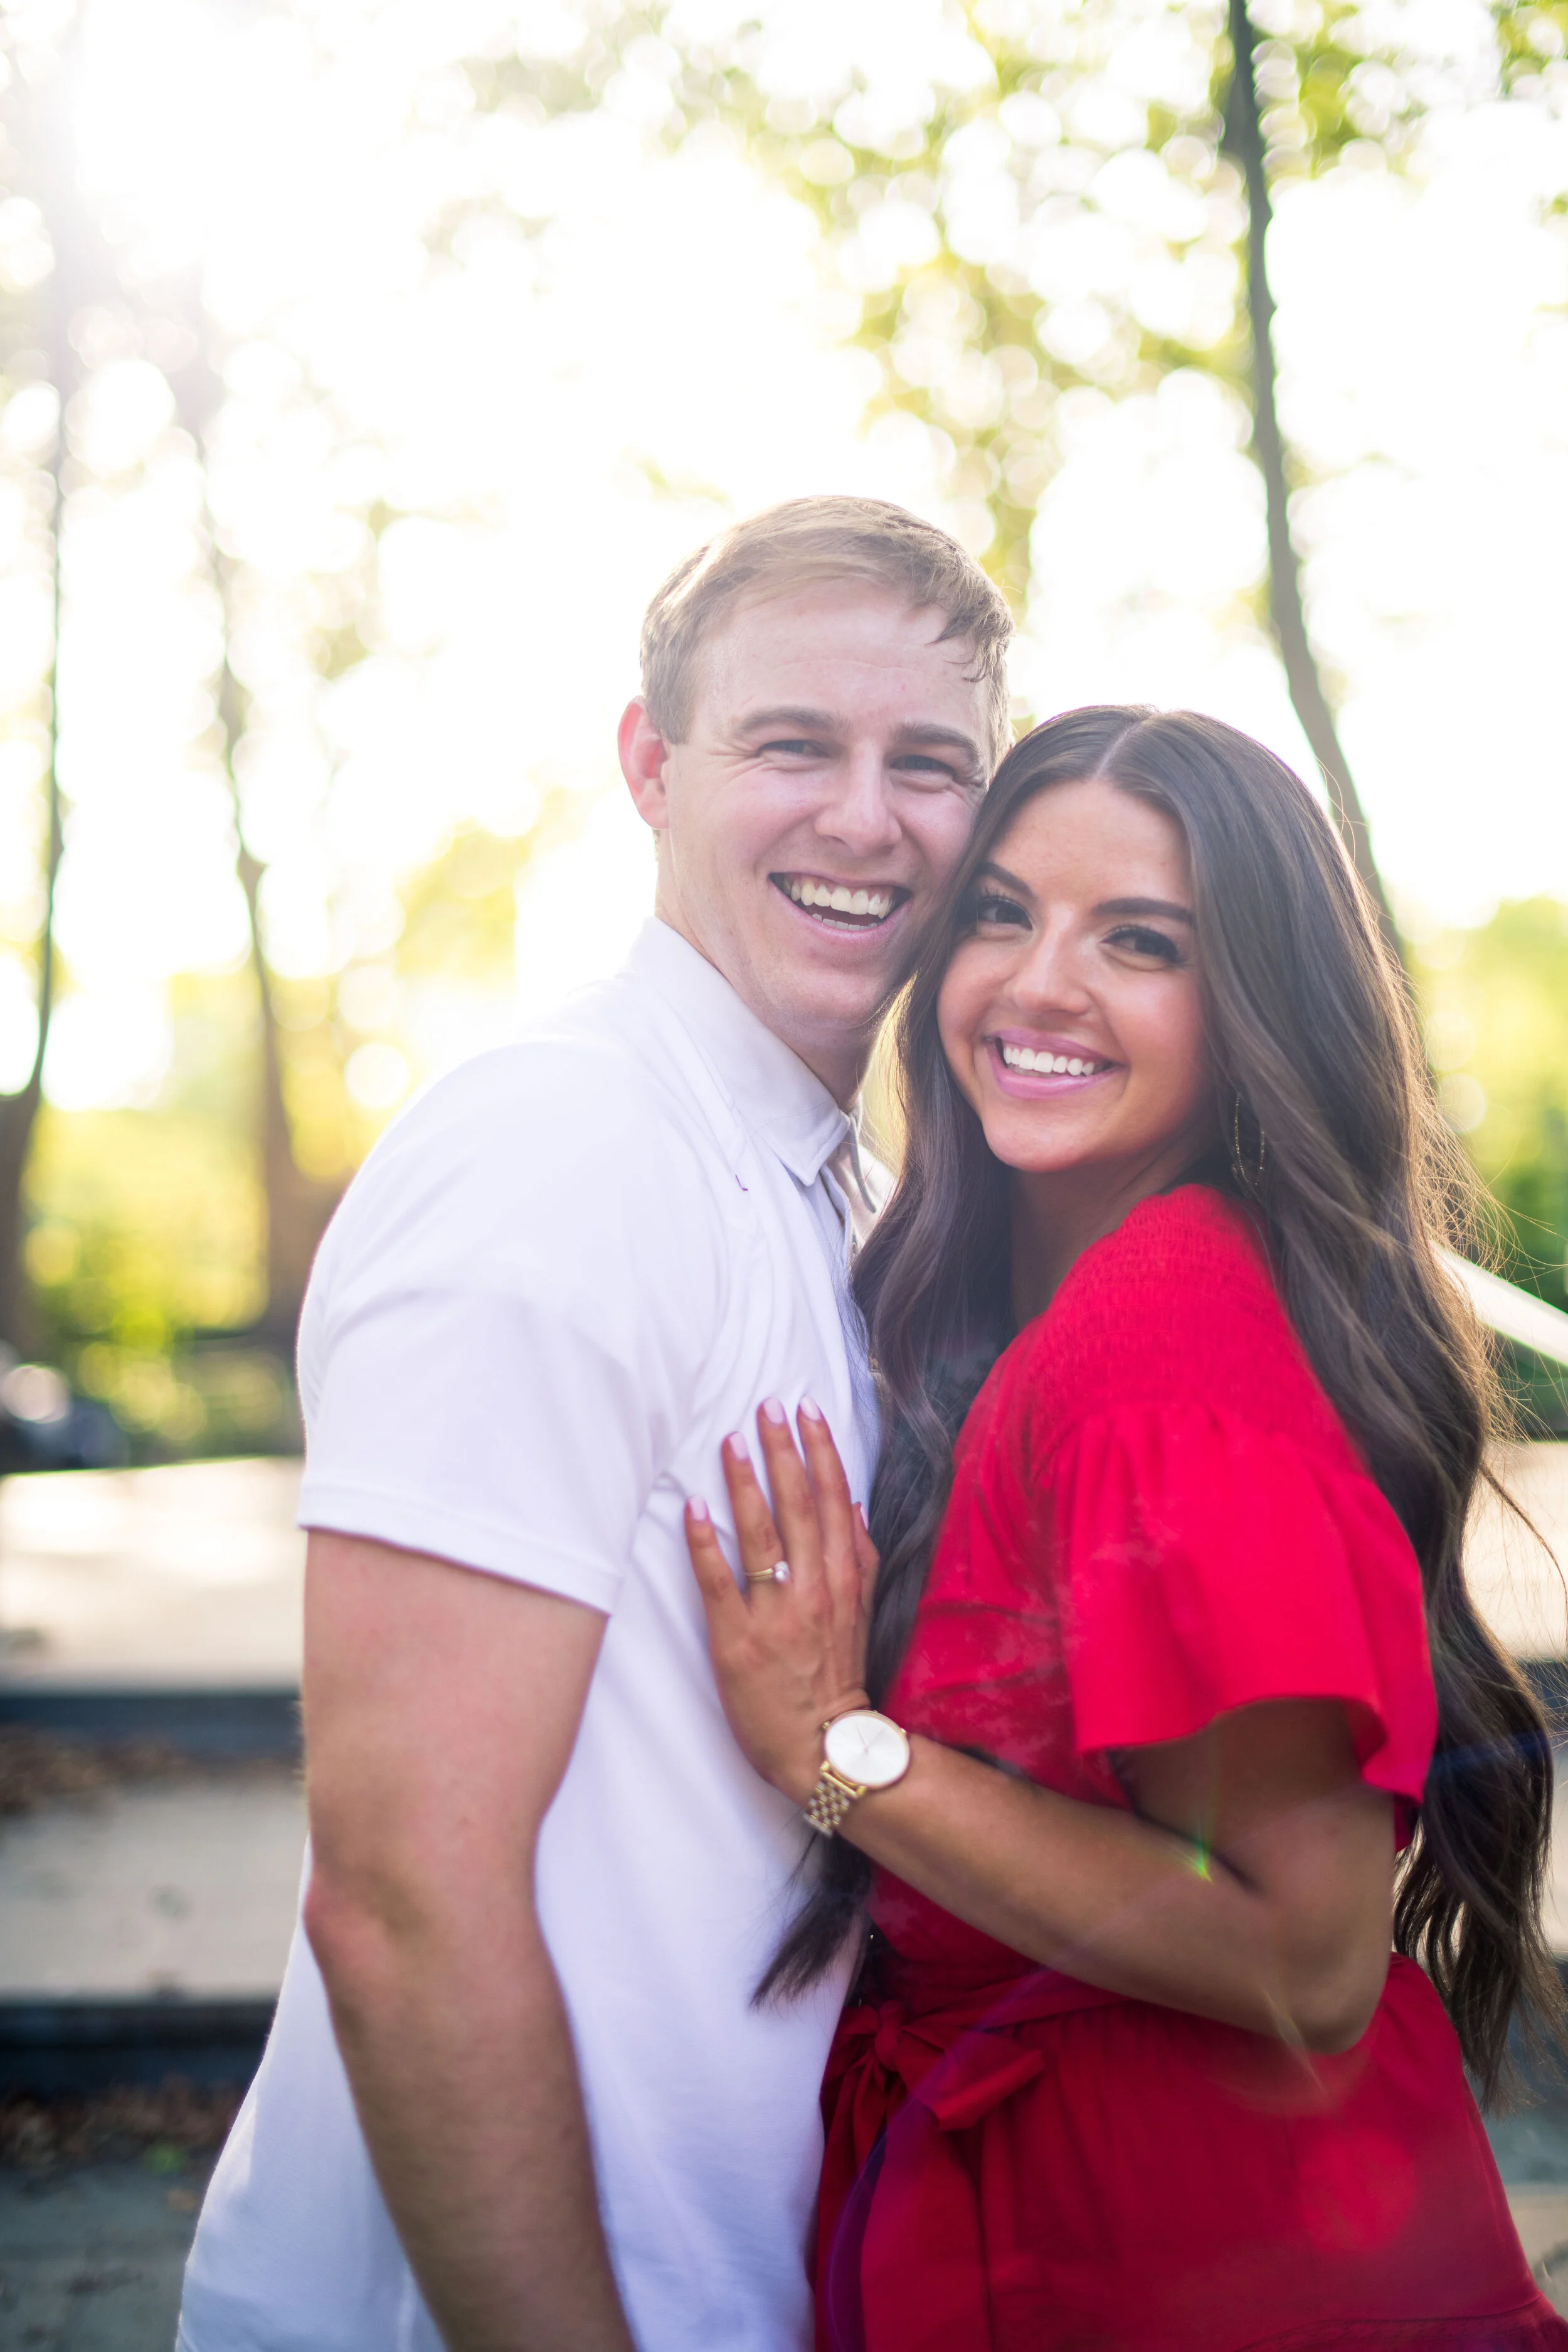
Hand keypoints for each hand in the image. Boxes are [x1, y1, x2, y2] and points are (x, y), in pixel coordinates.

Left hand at [685, 1397, 878, 1807]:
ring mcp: (776, 1614)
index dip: (821, 1450)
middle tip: (766, 1405)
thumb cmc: (835, 1677)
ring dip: (746, 1483)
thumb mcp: (859, 1612)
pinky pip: (721, 1582)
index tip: (807, 1409)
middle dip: (783, 1450)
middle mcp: (814, 1589)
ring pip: (761, 1535)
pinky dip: (707, 1543)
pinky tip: (695, 1508)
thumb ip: (856, 1558)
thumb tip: (850, 1506)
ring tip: (730, 1441)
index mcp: (843, 1578)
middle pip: (798, 1506)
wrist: (823, 1747)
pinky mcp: (738, 1640)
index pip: (833, 1500)